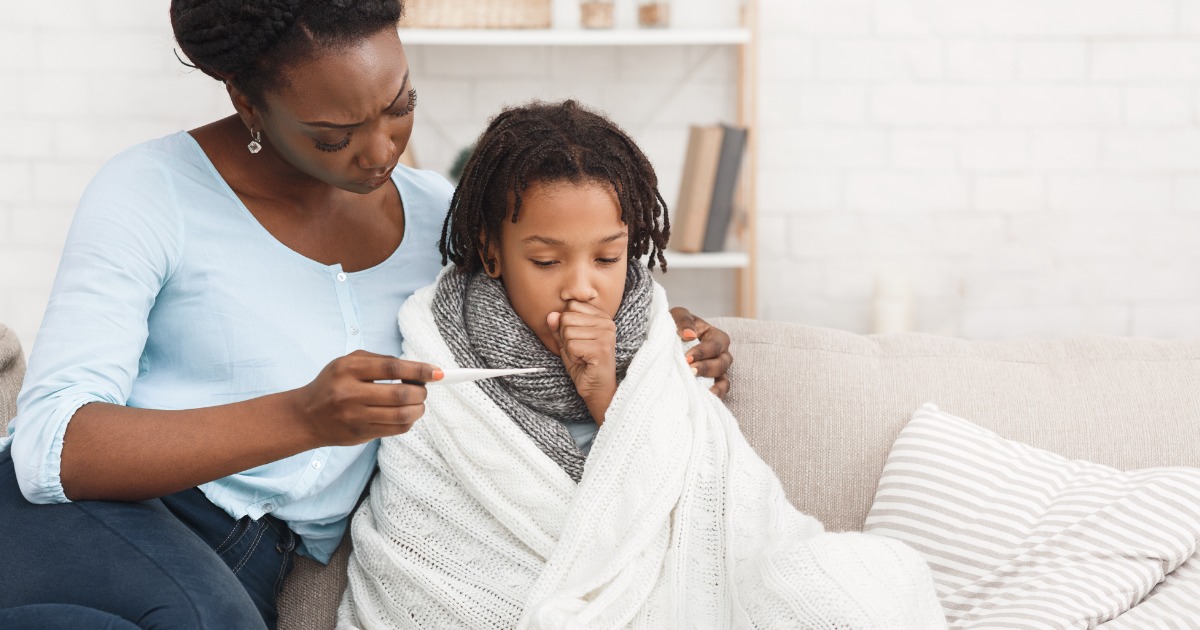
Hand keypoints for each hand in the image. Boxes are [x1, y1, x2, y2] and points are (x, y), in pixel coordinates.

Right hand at [289, 350, 442, 445]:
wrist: (306, 417)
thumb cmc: (332, 384)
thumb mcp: (347, 362)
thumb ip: (380, 361)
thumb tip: (418, 369)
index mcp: (348, 370)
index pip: (392, 368)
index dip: (419, 369)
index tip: (437, 372)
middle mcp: (351, 394)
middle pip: (401, 394)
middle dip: (422, 391)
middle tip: (424, 389)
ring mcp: (356, 417)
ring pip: (403, 415)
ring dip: (419, 408)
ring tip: (418, 402)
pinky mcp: (361, 434)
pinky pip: (397, 430)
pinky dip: (409, 421)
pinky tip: (406, 414)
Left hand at [548, 301, 617, 423]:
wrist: (597, 389)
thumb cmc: (584, 365)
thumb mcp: (567, 342)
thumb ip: (558, 327)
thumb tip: (551, 315)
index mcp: (601, 316)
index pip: (571, 306)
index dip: (567, 325)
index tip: (579, 340)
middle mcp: (607, 322)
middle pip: (567, 318)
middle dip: (566, 338)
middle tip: (580, 351)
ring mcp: (606, 334)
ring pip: (567, 332)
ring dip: (569, 349)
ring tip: (582, 357)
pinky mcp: (601, 348)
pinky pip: (571, 345)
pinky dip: (572, 357)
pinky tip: (584, 362)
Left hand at [670, 307, 732, 398]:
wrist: (662, 342)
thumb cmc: (674, 326)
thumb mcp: (676, 316)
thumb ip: (683, 321)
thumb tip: (689, 335)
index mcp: (714, 336)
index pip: (717, 344)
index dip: (704, 351)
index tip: (687, 357)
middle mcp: (720, 354)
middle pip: (723, 362)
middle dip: (707, 368)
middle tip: (690, 370)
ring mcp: (716, 371)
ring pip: (724, 380)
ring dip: (714, 385)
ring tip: (700, 390)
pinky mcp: (709, 384)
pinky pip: (718, 392)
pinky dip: (715, 396)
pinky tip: (704, 398)